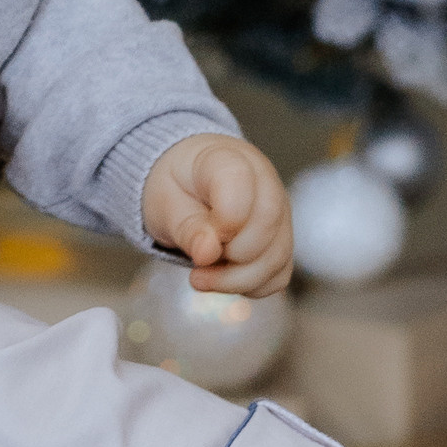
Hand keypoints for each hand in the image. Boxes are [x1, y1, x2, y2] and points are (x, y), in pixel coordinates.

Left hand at [139, 134, 291, 295]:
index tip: (201, 243)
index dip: (224, 221)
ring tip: (201, 276)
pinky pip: (278, 274)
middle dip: (230, 256)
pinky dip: (250, 286)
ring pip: (276, 256)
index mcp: (228, 160)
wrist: (188, 182)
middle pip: (267, 226)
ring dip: (237, 279)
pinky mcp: (281, 241)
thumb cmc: (176, 186)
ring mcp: (279, 213)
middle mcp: (265, 183)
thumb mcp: (164, 201)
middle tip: (197, 262)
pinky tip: (222, 277)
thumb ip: (186, 226)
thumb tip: (207, 254)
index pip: (241, 185)